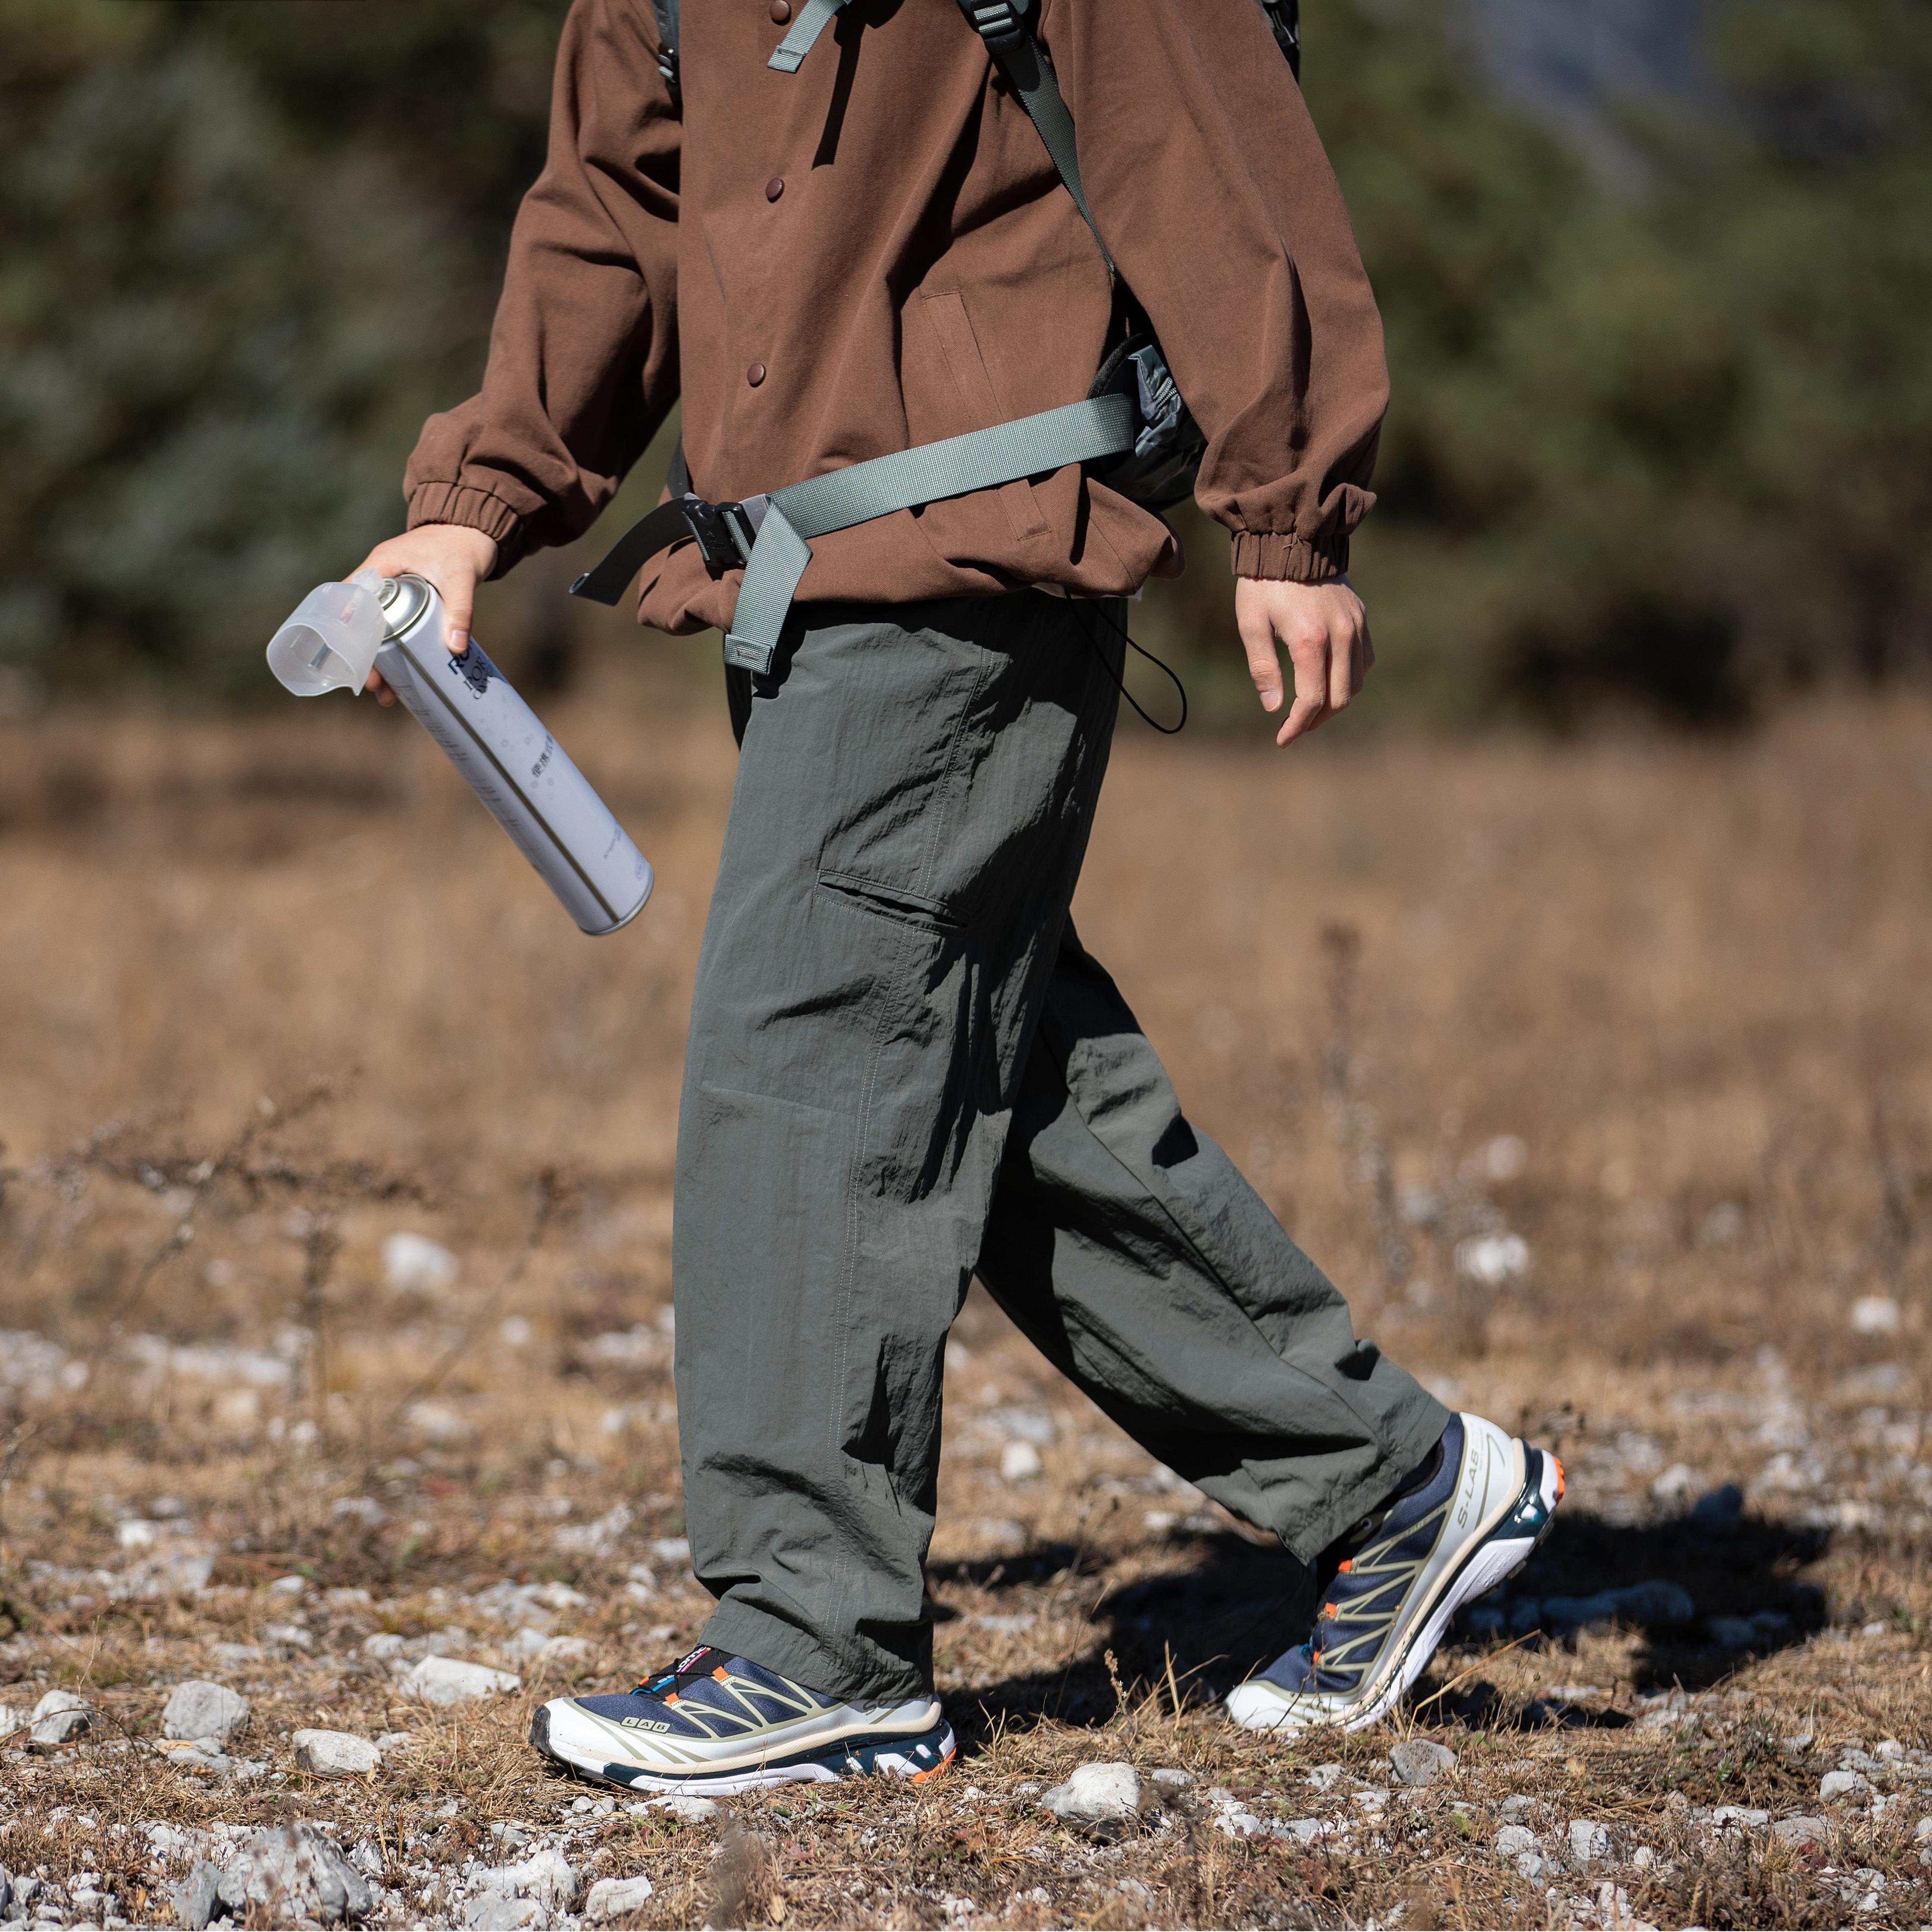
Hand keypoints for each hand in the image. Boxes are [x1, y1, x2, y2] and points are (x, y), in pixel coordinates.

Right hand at [351, 524, 498, 704]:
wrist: (475, 530)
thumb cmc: (464, 546)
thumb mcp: (462, 577)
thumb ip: (461, 609)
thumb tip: (456, 648)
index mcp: (381, 566)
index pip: (352, 599)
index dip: (348, 630)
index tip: (355, 661)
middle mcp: (380, 578)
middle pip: (363, 623)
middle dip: (367, 657)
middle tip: (376, 687)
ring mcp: (393, 590)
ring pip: (378, 630)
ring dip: (381, 661)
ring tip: (388, 695)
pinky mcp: (408, 601)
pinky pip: (395, 628)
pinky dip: (397, 652)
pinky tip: (403, 678)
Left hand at [1234, 576, 1373, 746]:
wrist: (1292, 541)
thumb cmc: (1264, 583)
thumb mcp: (1251, 624)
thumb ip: (1263, 668)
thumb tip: (1274, 708)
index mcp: (1309, 640)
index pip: (1311, 699)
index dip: (1297, 726)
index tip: (1282, 739)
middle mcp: (1340, 635)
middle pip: (1339, 698)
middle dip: (1317, 719)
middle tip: (1295, 726)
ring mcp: (1355, 626)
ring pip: (1356, 682)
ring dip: (1335, 702)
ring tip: (1311, 707)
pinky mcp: (1361, 618)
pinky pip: (1365, 660)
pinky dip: (1350, 678)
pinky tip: (1329, 680)